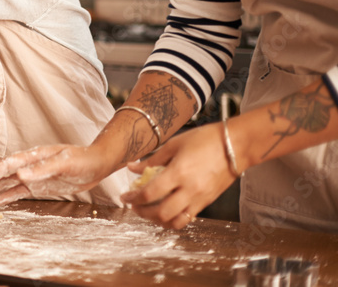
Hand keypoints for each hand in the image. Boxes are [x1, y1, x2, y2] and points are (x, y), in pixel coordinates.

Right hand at [0, 144, 111, 204]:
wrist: (96, 163)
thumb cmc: (82, 159)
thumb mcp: (64, 162)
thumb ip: (42, 168)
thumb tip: (20, 174)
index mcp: (31, 157)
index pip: (4, 166)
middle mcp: (26, 165)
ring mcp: (30, 175)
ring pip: (2, 184)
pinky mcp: (36, 185)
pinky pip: (14, 192)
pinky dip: (0, 197)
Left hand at [121, 123, 236, 228]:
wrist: (236, 146)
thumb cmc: (205, 140)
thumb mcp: (174, 144)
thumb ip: (153, 159)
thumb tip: (132, 167)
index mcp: (178, 173)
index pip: (150, 193)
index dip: (134, 198)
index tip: (125, 197)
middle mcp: (189, 190)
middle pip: (161, 213)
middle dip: (143, 212)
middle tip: (134, 206)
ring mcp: (200, 199)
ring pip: (175, 221)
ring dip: (158, 220)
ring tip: (148, 211)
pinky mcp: (207, 202)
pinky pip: (188, 218)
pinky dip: (174, 218)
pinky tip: (166, 210)